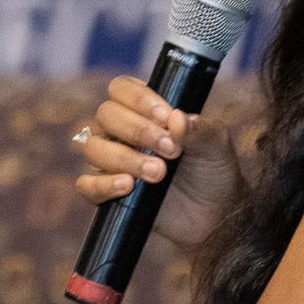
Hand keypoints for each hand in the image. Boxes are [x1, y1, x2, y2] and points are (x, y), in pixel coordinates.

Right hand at [71, 75, 244, 251]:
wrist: (215, 214)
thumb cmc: (212, 170)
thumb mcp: (216, 145)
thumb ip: (199, 129)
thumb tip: (176, 118)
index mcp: (143, 109)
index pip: (122, 88)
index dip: (139, 99)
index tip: (166, 118)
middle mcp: (120, 130)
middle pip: (106, 115)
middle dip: (138, 131)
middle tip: (171, 151)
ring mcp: (110, 160)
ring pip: (94, 147)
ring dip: (125, 158)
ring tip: (158, 173)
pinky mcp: (105, 192)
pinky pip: (87, 184)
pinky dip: (103, 184)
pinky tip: (128, 186)